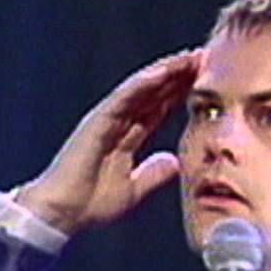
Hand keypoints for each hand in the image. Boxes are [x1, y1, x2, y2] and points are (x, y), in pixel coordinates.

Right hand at [16, 49, 201, 234]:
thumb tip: (175, 162)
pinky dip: (144, 83)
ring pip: (142, 88)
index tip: (208, 81)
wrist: (62, 213)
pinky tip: (164, 72)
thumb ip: (153, 175)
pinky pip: (124, 96)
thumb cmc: (89, 204)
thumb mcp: (133, 190)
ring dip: (167, 71)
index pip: (160, 108)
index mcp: (127, 137)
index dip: (182, 93)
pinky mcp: (98, 120)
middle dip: (180, 75)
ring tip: (192, 57)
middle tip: (207, 58)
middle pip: (155, 92)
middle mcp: (118, 123)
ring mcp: (107, 118)